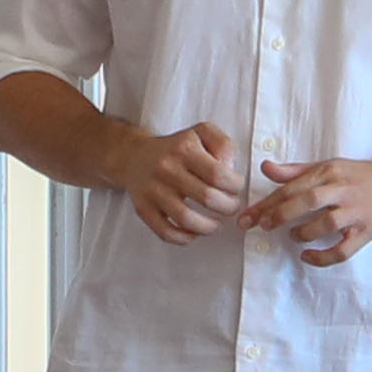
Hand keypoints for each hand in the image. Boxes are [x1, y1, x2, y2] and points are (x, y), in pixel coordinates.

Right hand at [110, 119, 262, 243]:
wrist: (135, 156)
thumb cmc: (174, 149)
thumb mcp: (201, 133)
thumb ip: (223, 144)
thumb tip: (230, 168)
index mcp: (184, 149)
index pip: (218, 174)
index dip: (235, 186)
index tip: (236, 187)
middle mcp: (167, 169)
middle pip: (207, 197)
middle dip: (228, 207)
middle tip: (231, 206)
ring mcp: (153, 191)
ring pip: (186, 218)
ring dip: (209, 227)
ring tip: (216, 224)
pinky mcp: (144, 208)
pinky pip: (165, 231)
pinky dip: (184, 237)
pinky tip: (194, 232)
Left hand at [248, 152, 371, 266]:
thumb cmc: (361, 176)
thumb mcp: (329, 167)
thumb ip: (295, 171)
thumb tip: (265, 168)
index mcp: (330, 171)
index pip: (292, 186)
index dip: (267, 203)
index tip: (248, 216)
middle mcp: (343, 189)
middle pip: (307, 200)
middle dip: (280, 215)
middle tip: (263, 226)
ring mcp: (357, 211)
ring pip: (326, 224)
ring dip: (303, 233)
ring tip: (293, 236)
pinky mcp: (368, 230)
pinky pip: (344, 249)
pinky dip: (323, 257)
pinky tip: (308, 256)